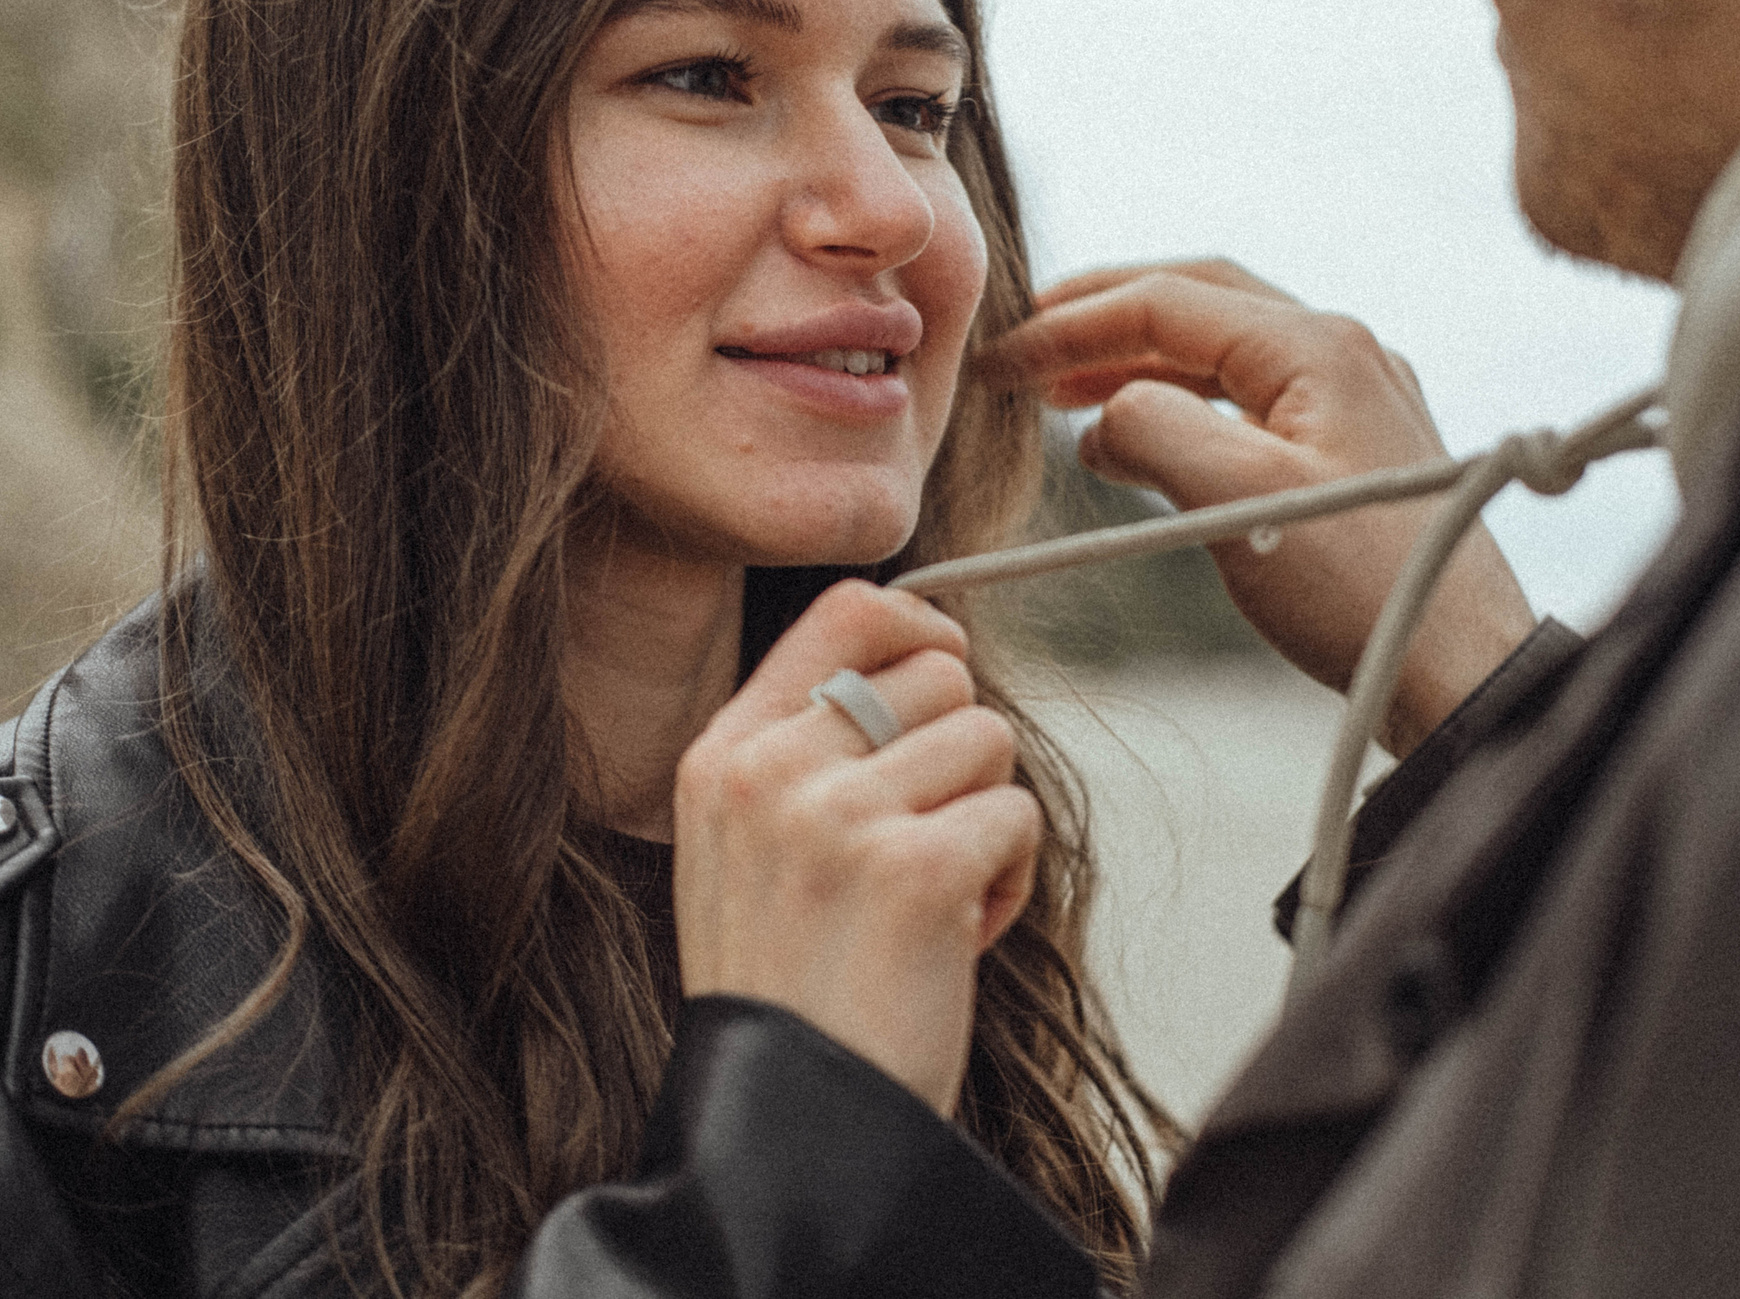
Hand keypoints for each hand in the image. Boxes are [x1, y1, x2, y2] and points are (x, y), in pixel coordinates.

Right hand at [673, 580, 1040, 1116]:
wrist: (793, 1131)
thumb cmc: (794, 993)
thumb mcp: (749, 848)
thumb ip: (810, 750)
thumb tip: (928, 651)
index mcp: (724, 756)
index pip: (846, 609)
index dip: (921, 627)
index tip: (945, 669)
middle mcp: (772, 773)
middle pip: (940, 672)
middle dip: (958, 751)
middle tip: (921, 841)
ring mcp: (840, 818)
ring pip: (990, 739)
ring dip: (985, 820)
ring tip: (930, 901)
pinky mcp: (916, 870)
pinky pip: (1015, 817)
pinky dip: (1006, 884)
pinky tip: (952, 942)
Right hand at [983, 259, 1534, 753]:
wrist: (1462, 672)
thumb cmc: (1361, 591)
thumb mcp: (1234, 501)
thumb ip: (1153, 432)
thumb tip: (1106, 418)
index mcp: (1315, 346)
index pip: (1166, 301)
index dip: (1070, 325)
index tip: (1000, 361)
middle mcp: (1340, 353)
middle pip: (1197, 301)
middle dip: (1103, 316)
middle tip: (1027, 342)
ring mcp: (1353, 399)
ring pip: (1221, 352)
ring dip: (1138, 364)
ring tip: (1063, 397)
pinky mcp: (1355, 450)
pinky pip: (1247, 400)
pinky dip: (1179, 407)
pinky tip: (1136, 445)